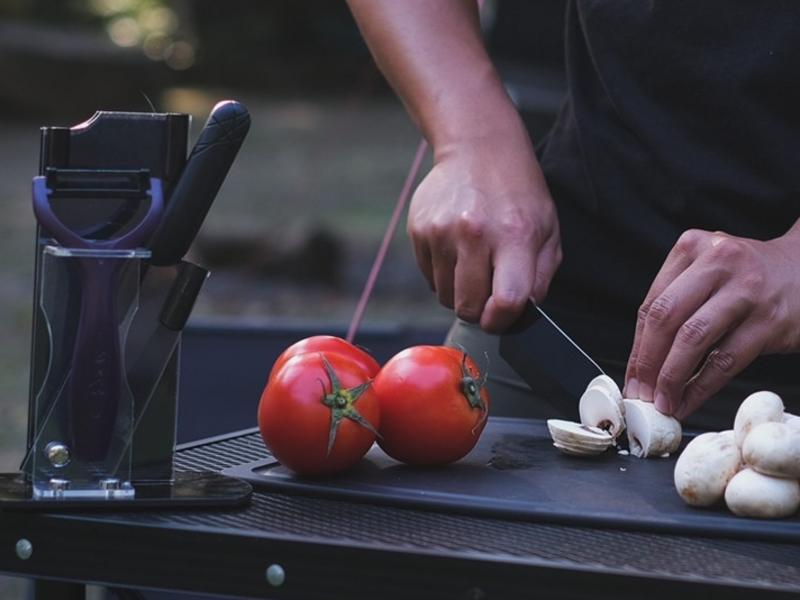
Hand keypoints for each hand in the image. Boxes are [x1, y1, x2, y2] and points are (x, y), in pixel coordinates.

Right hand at [407, 132, 560, 332]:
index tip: (502, 318)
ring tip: (473, 263)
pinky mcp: (419, 229)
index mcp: (513, 235)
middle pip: (468, 306)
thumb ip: (540, 276)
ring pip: (445, 295)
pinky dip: (443, 274)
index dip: (503, 321)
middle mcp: (474, 234)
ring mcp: (441, 232)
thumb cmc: (518, 192)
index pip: (505, 301)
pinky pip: (429, 276)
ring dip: (460, 291)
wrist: (478, 147)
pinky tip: (456, 249)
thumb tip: (521, 313)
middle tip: (487, 293)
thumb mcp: (546, 229)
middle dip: (479, 311)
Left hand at [624, 227, 799, 419]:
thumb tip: (644, 359)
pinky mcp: (770, 320)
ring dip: (671, 378)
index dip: (637, 347)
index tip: (632, 376)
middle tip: (641, 392)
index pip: (653, 305)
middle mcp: (718, 262)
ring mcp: (746, 291)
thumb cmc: (752, 276)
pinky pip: (725, 361)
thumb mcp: (710, 269)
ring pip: (692, 340)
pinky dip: (701, 387)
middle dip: (648, 364)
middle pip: (665, 319)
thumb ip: (677, 299)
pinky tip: (690, 400)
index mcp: (693, 247)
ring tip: (664, 402)